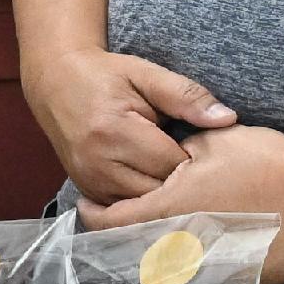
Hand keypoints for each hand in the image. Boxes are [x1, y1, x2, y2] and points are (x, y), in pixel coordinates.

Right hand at [23, 44, 236, 203]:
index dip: (195, 157)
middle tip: (194, 162)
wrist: (55, 83)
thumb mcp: (146, 74)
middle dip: (182, 181)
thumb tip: (227, 119)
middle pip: (159, 191)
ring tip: (176, 173)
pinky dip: (145, 199)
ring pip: (144, 207)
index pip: (172, 163)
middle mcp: (98, 162)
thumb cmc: (105, 76)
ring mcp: (89, 181)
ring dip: (165, 194)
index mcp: (114, 131)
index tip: (202, 145)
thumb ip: (186, 96)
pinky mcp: (86, 190)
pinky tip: (155, 181)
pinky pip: (127, 209)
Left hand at [79, 127, 283, 283]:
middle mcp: (184, 249)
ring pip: (175, 269)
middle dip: (128, 237)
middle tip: (123, 223)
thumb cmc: (270, 165)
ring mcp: (215, 271)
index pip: (113, 221)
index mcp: (168, 211)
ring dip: (165, 254)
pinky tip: (211, 250)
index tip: (87, 208)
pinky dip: (202, 266)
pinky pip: (211, 278)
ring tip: (167, 236)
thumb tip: (175, 158)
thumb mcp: (215, 142)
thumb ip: (182, 150)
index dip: (95, 213)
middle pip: (140, 249)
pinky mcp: (245, 283)